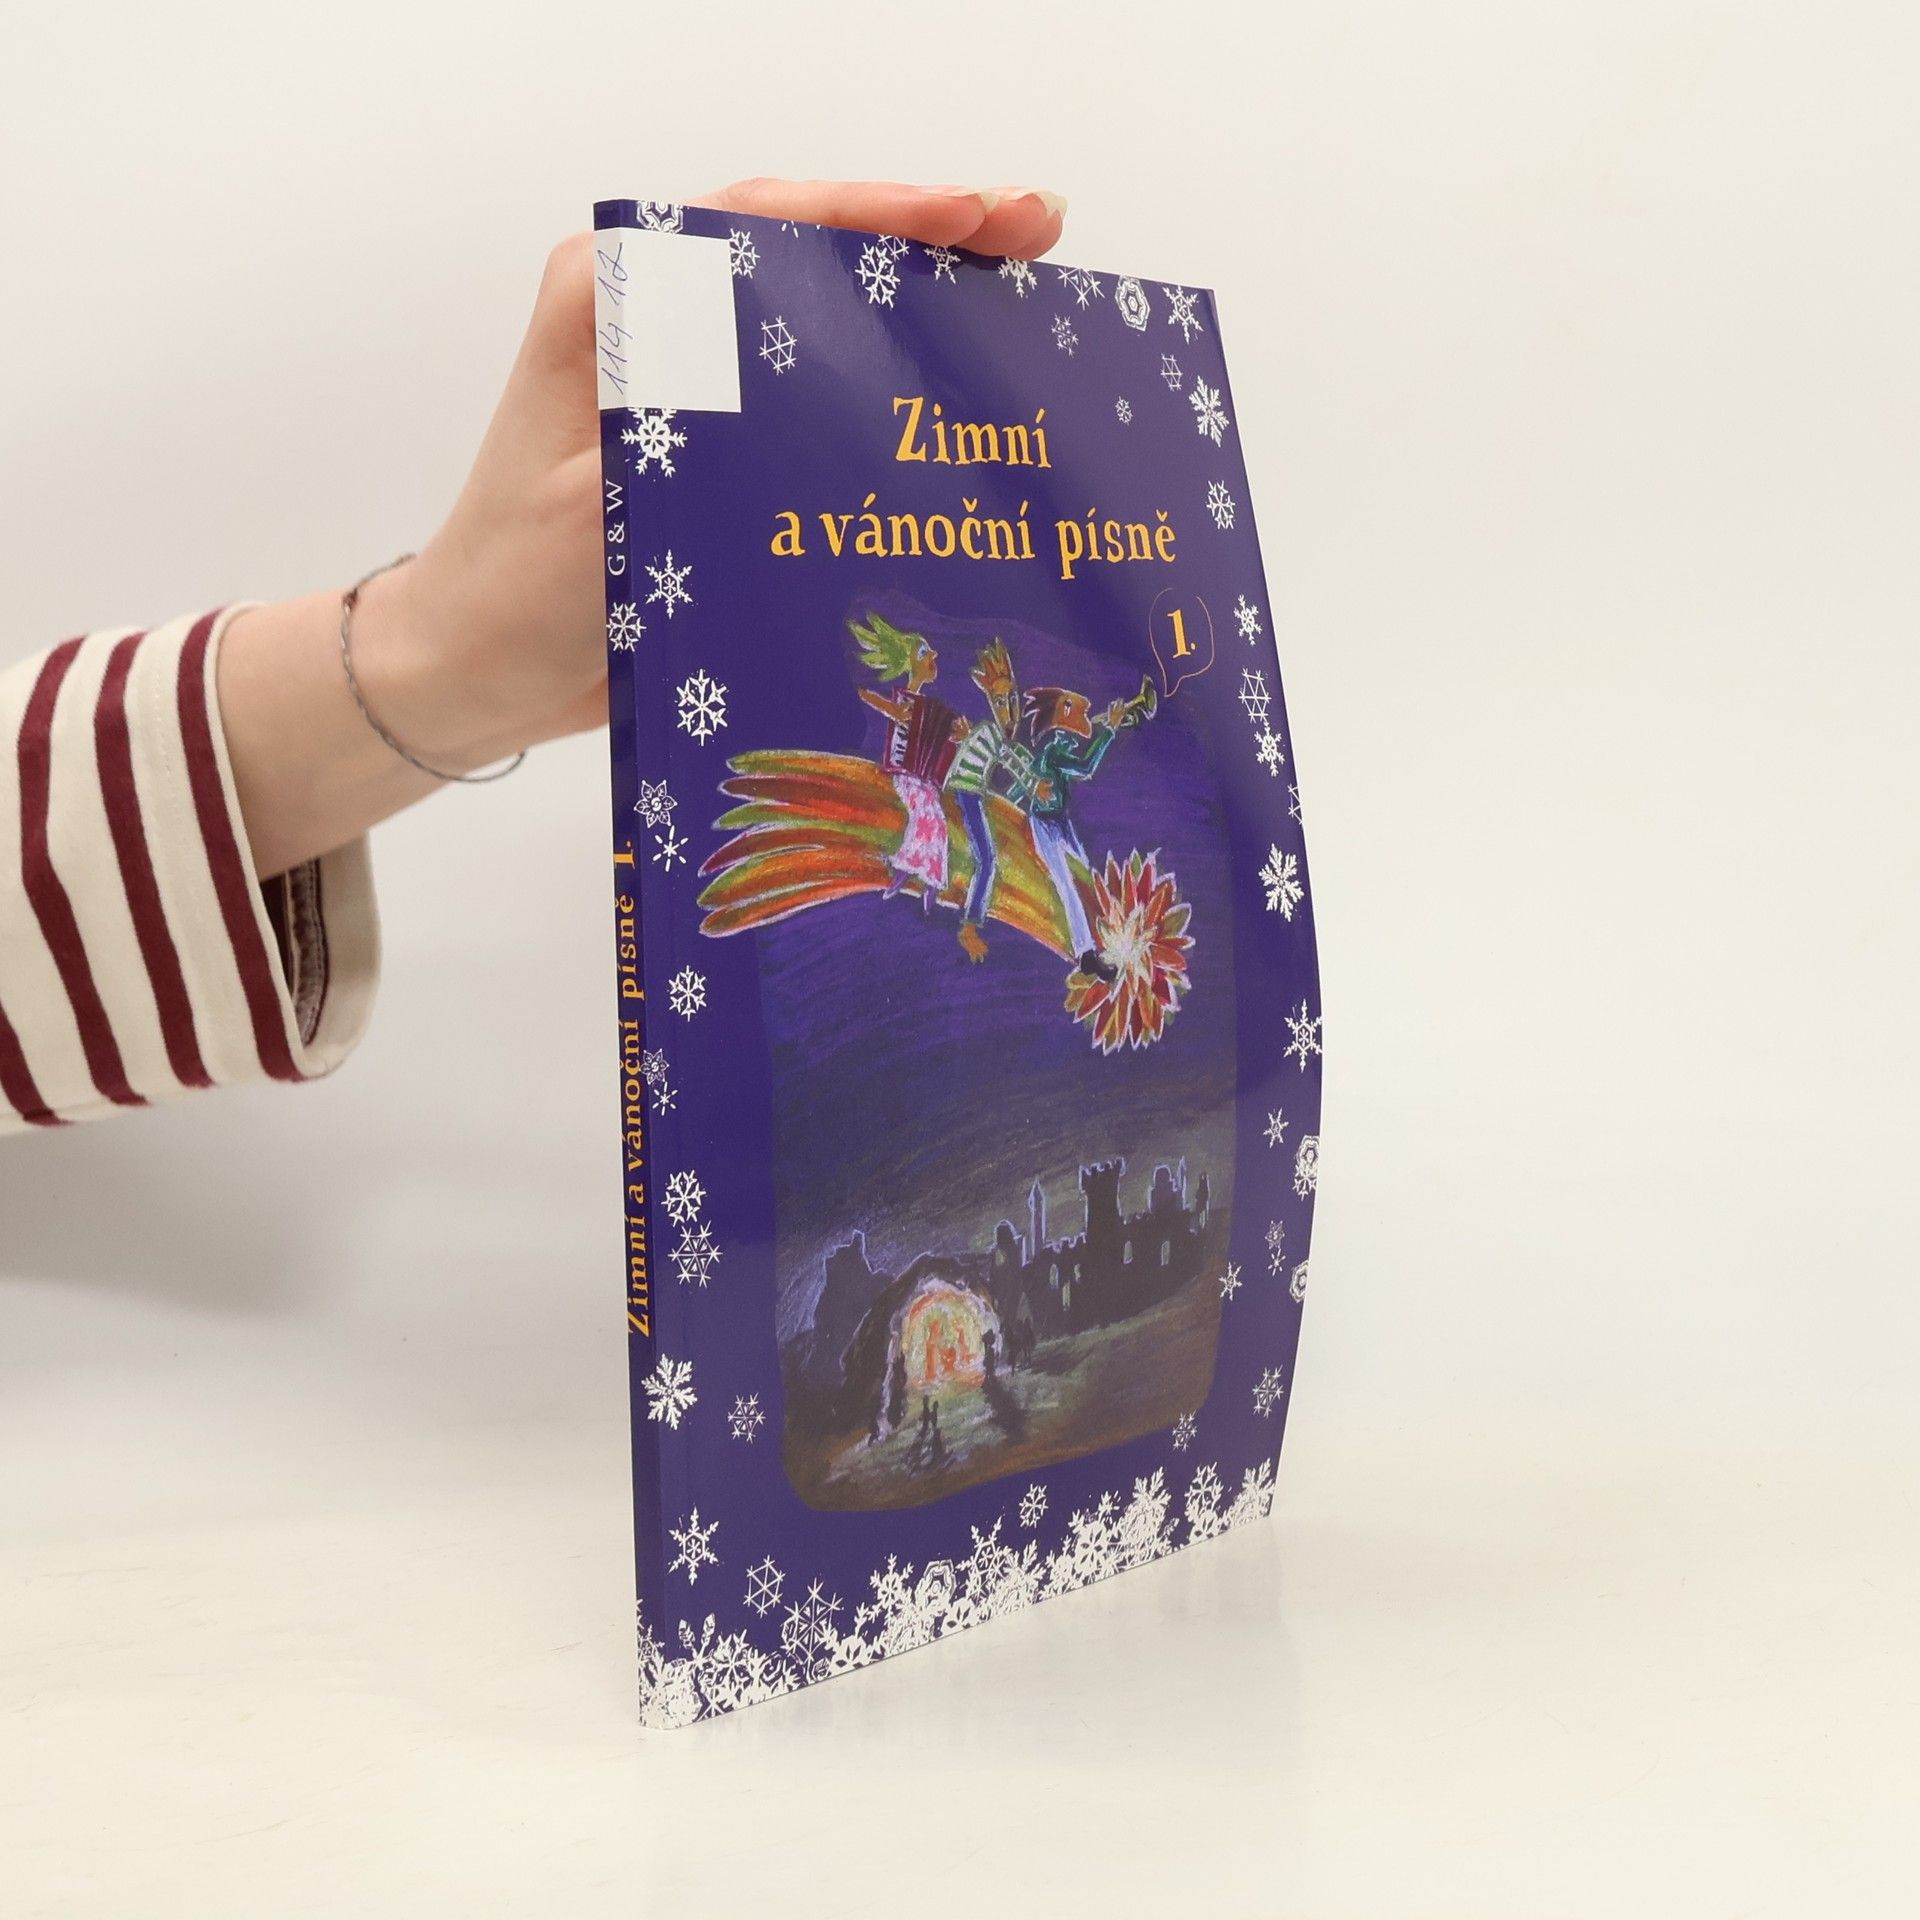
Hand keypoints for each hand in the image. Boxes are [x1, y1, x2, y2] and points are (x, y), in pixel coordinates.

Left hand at [218, 180, 1066, 876]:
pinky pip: (813, 391)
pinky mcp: (711, 439)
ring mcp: (687, 377)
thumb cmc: (514, 588)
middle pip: (810, 249)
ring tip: (1022, 305)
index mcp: (612, 298)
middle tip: (1035, 237)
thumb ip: (678, 431)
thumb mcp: (593, 505)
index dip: (884, 211)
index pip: (766, 220)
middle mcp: (652, 318)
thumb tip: (795, 383)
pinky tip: (956, 402)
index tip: (980, 215)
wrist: (478, 670)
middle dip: (927, 240)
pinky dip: (886, 385)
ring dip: (919, 308)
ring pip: (821, 314)